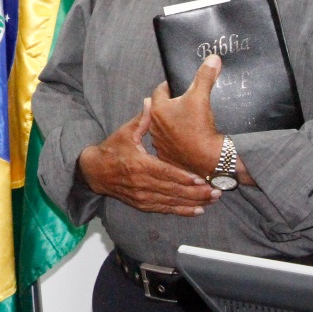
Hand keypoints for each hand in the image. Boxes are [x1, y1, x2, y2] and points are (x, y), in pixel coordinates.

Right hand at [78, 98, 219, 215]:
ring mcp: (142, 196)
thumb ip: (142, 120)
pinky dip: (181, 211)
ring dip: (193, 202)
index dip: (184, 177)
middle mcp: (142, 183)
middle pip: (173, 190)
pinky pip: (165, 209)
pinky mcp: (142, 204)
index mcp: (139, 165)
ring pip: (172, 201)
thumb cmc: (112, 150)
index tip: (201, 179)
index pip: (165, 173)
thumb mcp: (125, 133)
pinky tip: (197, 210)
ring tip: (212, 200)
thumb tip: (151, 100)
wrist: (95, 171)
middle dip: (196, 192)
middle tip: (217, 191)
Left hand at [149, 54, 223, 178]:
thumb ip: (205, 76)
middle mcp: (154, 125)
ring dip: (171, 121)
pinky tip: (186, 136)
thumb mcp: (202, 97)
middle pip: (160, 108)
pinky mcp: (166, 155)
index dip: (170, 86)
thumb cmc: (200, 127)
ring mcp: (159, 141)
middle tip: (184, 101)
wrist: (208, 159)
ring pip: (163, 126)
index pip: (160, 90)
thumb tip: (213, 58)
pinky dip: (175, 138)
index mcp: (158, 109)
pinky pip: (168, 142)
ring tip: (186, 118)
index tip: (179, 85)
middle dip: (171, 103)